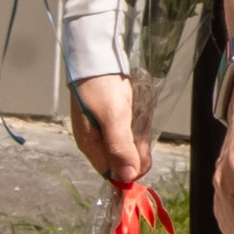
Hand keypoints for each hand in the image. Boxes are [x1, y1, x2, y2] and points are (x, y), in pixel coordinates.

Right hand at [67, 73, 149, 187]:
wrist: (96, 57)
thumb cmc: (101, 85)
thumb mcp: (113, 117)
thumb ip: (120, 147)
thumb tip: (128, 177)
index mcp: (89, 144)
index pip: (110, 172)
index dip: (128, 172)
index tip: (144, 161)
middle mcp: (94, 140)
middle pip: (120, 160)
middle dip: (137, 152)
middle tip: (144, 133)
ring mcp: (102, 128)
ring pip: (126, 145)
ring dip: (138, 138)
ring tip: (140, 119)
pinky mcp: (110, 117)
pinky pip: (127, 131)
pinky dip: (136, 127)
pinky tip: (140, 116)